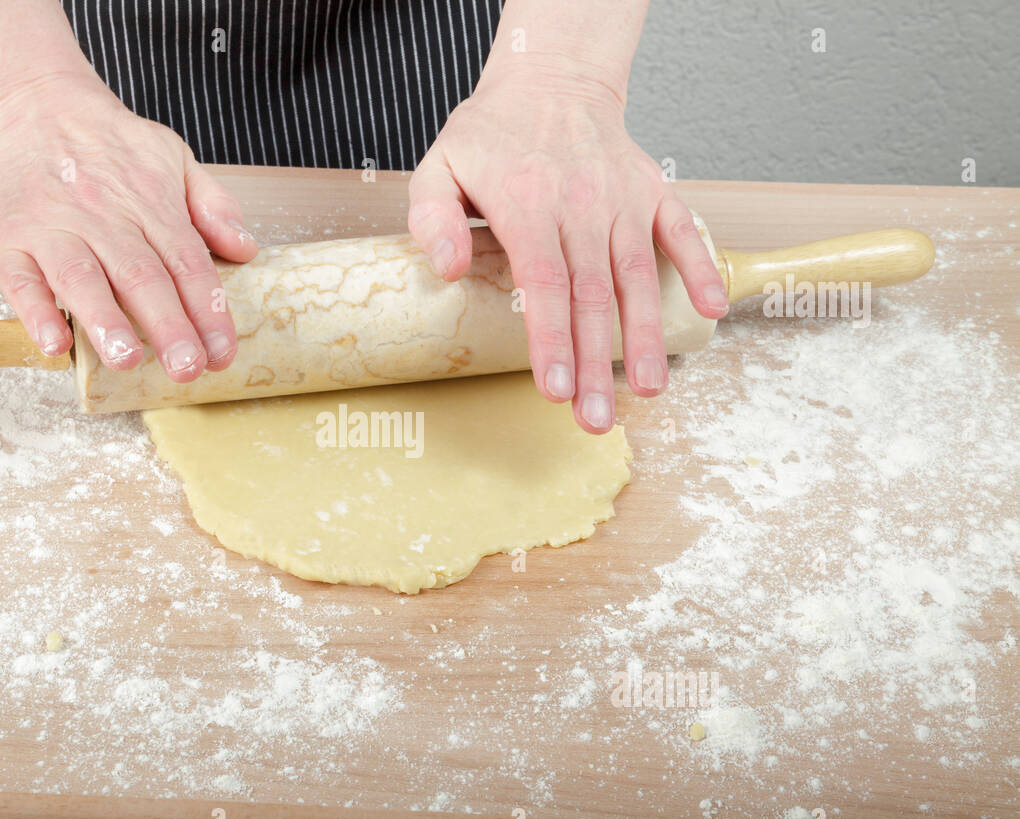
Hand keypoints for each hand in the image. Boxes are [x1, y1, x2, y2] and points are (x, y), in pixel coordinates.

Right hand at [0, 77, 257, 376]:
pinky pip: (20, 280)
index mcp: (149, 205)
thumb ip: (211, 203)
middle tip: (186, 369)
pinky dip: (36, 313)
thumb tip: (246, 249)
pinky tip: (55, 345)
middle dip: (167, 326)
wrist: (28, 102)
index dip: (207, 311)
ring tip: (127, 360)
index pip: (187, 263)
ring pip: (82, 278)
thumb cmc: (106, 143)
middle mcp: (103, 217)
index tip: (222, 353)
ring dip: (106, 321)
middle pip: (141, 277)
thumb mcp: (171, 154)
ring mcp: (51, 229)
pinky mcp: (6, 241)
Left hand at [408, 68, 727, 433]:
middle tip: (596, 419)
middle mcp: (581, 204)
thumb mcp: (439, 165)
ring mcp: (622, 199)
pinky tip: (709, 312)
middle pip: (592, 296)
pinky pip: (681, 232)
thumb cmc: (490, 134)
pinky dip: (700, 269)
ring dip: (645, 336)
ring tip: (649, 389)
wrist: (550, 79)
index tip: (555, 388)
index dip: (551, 339)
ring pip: (637, 277)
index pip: (543, 282)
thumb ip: (432, 218)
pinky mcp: (651, 192)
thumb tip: (445, 268)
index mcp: (527, 202)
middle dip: (596, 363)